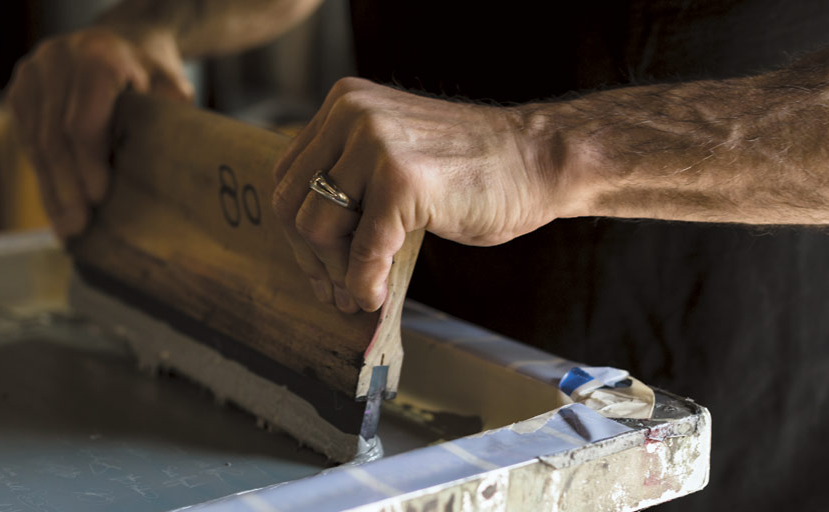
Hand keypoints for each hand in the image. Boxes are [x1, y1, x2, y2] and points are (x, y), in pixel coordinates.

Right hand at [6, 26, 192, 237]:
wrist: (123, 43)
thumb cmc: (153, 74)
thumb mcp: (173, 89)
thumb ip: (170, 122)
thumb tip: (174, 179)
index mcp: (98, 57)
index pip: (82, 122)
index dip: (88, 164)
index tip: (100, 199)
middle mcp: (57, 60)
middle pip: (53, 136)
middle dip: (66, 187)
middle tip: (78, 227)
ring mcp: (33, 74)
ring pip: (35, 143)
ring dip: (51, 190)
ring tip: (67, 229)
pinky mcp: (21, 92)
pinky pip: (27, 141)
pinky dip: (43, 177)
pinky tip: (56, 207)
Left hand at [272, 77, 562, 312]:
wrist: (538, 161)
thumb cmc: (475, 170)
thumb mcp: (396, 155)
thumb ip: (352, 177)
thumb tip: (309, 243)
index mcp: (345, 104)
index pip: (289, 176)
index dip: (297, 232)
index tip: (318, 267)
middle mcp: (352, 114)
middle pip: (293, 203)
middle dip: (310, 258)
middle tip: (334, 292)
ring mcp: (375, 143)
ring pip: (317, 227)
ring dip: (336, 274)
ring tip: (359, 295)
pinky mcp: (400, 180)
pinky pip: (362, 249)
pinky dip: (364, 282)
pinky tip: (377, 295)